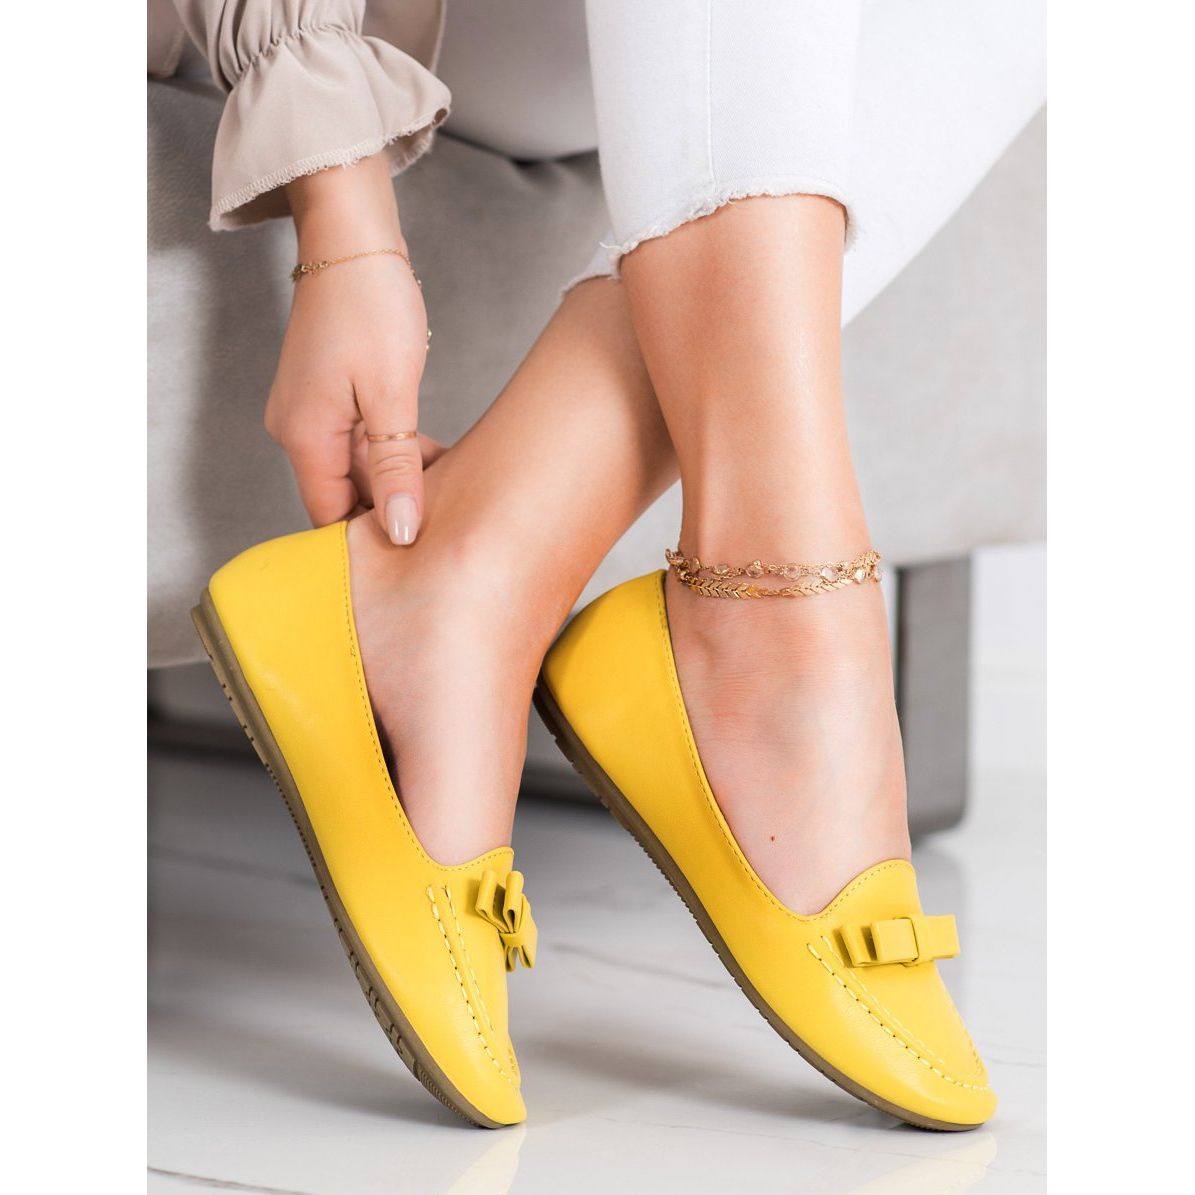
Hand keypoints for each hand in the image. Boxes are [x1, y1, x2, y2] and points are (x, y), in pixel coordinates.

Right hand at [266, 156, 440, 543]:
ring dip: (399, 479)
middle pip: (343, 495)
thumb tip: (401, 530)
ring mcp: (311, 412)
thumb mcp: (391, 396)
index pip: (330, 517)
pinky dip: (393, 453)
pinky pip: (359, 443)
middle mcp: (297, 430)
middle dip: (391, 509)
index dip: (372, 540)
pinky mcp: (328, 396)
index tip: (420, 553)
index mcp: (304, 437)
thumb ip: (395, 469)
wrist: (353, 239)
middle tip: (447, 517)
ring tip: (449, 486)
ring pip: (357, 469)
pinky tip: (432, 456)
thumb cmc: (369, 305)